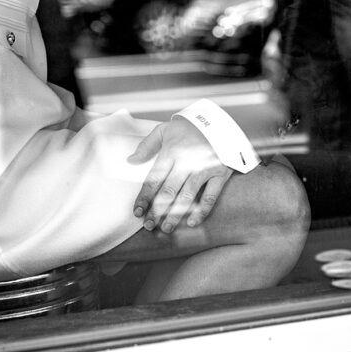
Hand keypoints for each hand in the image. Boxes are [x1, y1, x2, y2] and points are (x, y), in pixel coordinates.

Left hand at [128, 118, 232, 232]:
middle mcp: (187, 162)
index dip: (145, 197)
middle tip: (149, 226)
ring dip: (176, 214)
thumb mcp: (164, 129)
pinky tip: (192, 222)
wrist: (219, 123)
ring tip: (166, 228)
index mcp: (171, 152)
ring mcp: (204, 169)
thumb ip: (147, 145)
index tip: (137, 212)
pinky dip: (202, 211)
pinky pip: (210, 196)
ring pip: (187, 196)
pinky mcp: (220, 174)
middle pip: (169, 191)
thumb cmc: (188, 128)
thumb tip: (130, 161)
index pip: (154, 179)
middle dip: (157, 210)